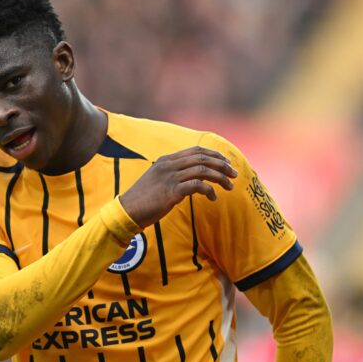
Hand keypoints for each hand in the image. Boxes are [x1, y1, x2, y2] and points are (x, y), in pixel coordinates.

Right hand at [119, 146, 237, 227]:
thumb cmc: (144, 198)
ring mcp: (170, 177)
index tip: (226, 162)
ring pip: (203, 170)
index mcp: (166, 160)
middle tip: (234, 173)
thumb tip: (193, 178)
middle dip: (222, 165)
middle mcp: (169, 165)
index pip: (195, 151)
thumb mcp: (158, 180)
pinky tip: (213, 197)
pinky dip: (209, 190)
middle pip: (202, 158)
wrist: (128, 210)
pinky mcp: (171, 192)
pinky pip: (197, 186)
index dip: (214, 155)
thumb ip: (173, 174)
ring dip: (220, 177)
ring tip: (229, 186)